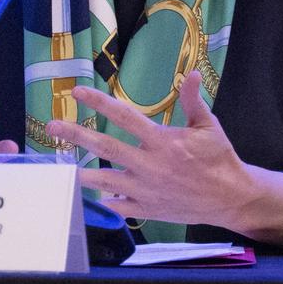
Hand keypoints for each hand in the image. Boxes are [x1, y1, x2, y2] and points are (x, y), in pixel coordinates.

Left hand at [45, 70, 282, 242]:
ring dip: (81, 173)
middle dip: (76, 135)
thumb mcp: (209, 125)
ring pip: (104, 181)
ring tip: (60, 167)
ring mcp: (145, 190)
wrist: (230, 198)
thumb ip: (193, 100)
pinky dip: (105, 201)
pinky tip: (94, 195)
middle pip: (105, 148)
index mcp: (162, 140)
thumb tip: (191, 74)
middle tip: (51, 126)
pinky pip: (119, 206)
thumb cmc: (220, 158)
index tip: (77, 91)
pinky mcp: (148, 209)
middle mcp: (149, 165)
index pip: (124, 116)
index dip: (99, 102)